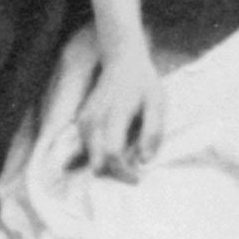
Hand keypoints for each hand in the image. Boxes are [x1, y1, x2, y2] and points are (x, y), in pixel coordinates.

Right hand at [72, 37, 162, 180]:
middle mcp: (95, 120)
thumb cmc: (142, 82)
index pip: (113, 154)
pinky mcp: (81, 122)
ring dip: (106, 166)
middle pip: (97, 162)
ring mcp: (85, 122)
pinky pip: (86, 149)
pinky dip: (98, 156)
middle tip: (131, 173)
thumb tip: (145, 160)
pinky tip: (114, 153)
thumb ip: (152, 131)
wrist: (122, 61)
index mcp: (115, 115)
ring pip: (89, 158)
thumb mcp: (157, 102)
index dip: (124, 171)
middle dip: (113, 174)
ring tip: (126, 163)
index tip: (137, 178)